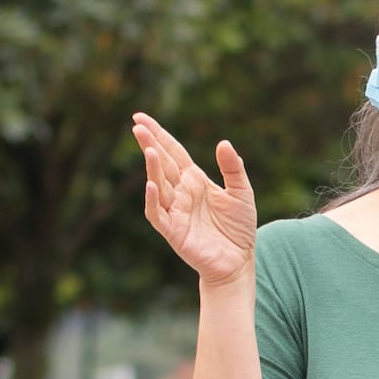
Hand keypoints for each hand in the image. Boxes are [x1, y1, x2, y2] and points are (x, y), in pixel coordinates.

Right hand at [131, 113, 259, 289]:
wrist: (238, 262)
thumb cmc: (238, 228)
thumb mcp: (242, 192)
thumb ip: (233, 168)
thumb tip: (223, 143)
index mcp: (194, 180)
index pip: (173, 152)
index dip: (158, 134)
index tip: (140, 117)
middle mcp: (181, 192)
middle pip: (162, 163)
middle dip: (149, 144)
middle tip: (136, 125)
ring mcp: (175, 211)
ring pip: (158, 185)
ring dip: (152, 168)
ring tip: (150, 150)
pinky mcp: (173, 231)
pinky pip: (158, 214)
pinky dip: (154, 200)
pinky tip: (152, 185)